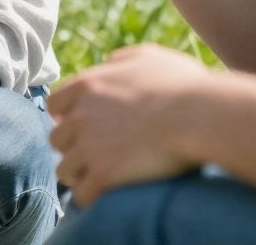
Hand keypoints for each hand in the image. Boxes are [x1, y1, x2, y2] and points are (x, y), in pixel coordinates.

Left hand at [47, 45, 209, 206]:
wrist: (199, 115)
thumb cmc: (182, 84)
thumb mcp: (149, 57)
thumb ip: (122, 59)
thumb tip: (109, 62)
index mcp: (88, 86)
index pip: (55, 104)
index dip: (65, 118)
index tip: (78, 128)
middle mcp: (81, 116)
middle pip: (57, 138)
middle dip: (72, 148)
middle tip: (91, 155)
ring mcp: (90, 147)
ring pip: (65, 170)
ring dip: (77, 176)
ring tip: (93, 180)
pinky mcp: (104, 174)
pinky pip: (82, 195)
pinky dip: (91, 198)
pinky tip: (103, 197)